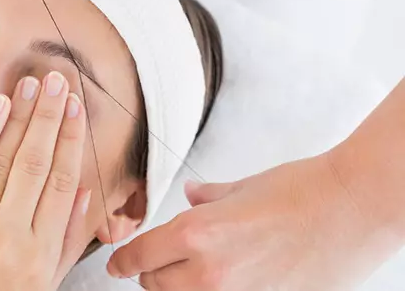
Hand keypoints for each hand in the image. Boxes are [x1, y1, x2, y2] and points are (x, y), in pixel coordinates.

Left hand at [0, 72, 91, 290]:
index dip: (72, 141)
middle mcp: (11, 238)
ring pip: (4, 162)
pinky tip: (0, 108)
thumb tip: (86, 190)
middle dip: (50, 118)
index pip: (63, 184)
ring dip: (21, 118)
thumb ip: (65, 239)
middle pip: (37, 165)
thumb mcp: (41, 283)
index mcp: (40, 253)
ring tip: (33, 85)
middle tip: (59, 81)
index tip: (77, 109)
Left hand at [107, 153, 378, 290]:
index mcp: (195, 233)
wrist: (350, 208)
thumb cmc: (296, 190)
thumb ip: (208, 197)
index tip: (117, 265)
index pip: (139, 257)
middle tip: (156, 261)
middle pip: (154, 286)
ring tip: (189, 270)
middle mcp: (207, 272)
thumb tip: (192, 195)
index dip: (122, 262)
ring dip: (177, 287)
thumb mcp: (241, 188)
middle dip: (150, 273)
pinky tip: (224, 278)